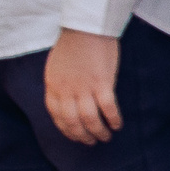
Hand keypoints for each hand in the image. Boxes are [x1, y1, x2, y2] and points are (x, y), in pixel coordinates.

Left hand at [44, 28, 122, 145]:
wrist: (85, 28)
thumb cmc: (72, 45)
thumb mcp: (55, 67)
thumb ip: (59, 84)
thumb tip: (66, 100)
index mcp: (52, 85)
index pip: (56, 115)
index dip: (65, 129)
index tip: (74, 136)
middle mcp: (65, 90)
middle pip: (72, 121)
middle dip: (81, 135)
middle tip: (91, 141)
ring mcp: (83, 87)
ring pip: (89, 119)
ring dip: (98, 132)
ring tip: (105, 137)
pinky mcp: (102, 83)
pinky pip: (107, 108)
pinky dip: (113, 119)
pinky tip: (117, 125)